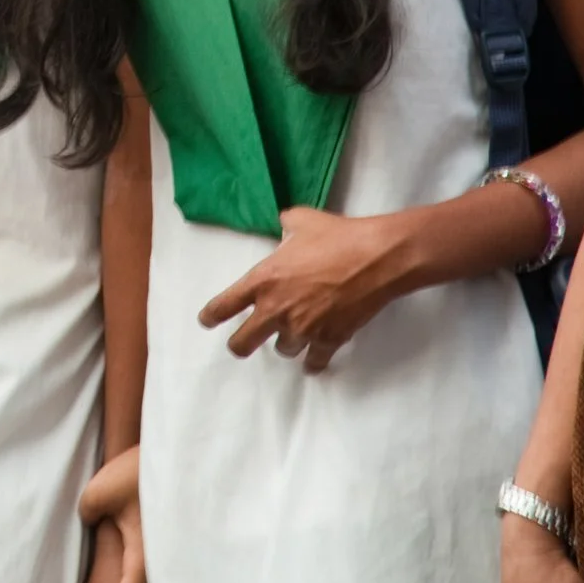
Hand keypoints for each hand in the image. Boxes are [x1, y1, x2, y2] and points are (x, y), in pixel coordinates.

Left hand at [198, 206, 407, 370]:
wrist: (377, 258)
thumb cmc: (337, 236)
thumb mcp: (302, 220)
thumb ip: (285, 227)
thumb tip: (284, 227)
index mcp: (263, 280)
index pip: (224, 305)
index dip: (211, 316)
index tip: (206, 321)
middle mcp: (277, 310)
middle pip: (242, 344)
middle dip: (239, 344)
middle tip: (242, 343)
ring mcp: (303, 329)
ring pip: (282, 351)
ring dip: (285, 343)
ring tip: (293, 335)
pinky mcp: (328, 340)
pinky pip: (314, 362)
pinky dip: (313, 361)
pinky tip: (313, 360)